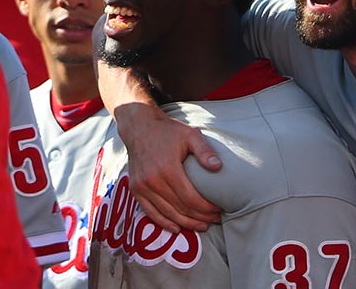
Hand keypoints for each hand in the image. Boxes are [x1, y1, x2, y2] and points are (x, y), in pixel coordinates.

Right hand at [114, 103, 222, 232]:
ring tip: (202, 226)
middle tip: (215, 220)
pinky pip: (150, 212)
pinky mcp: (136, 190)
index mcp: (168, 169)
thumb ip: (205, 151)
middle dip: (200, 218)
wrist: (140, 127)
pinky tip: (176, 228)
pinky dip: (163, 222)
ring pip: (167, 213)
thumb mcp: (190, 135)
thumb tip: (218, 167)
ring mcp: (142, 187)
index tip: (219, 210)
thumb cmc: (168, 131)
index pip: (191, 198)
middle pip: (180, 209)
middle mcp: (153, 181)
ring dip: (185, 223)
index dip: (206, 208)